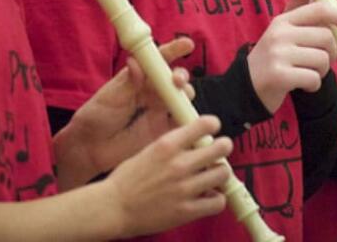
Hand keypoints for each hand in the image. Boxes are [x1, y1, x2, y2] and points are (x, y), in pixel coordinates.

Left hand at [59, 38, 196, 182]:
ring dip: (185, 95)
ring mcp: (159, 111)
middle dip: (181, 76)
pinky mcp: (163, 131)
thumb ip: (127, 82)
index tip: (187, 45)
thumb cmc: (96, 117)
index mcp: (139, 77)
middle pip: (174, 79)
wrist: (90, 147)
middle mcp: (152, 92)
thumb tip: (136, 62)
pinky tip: (189, 119)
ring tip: (180, 97)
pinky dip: (189, 120)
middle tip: (177, 80)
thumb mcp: (110, 97)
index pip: (159, 60)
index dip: (174, 51)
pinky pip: (181, 123)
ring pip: (181, 99)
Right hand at [105, 115, 230, 236]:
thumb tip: (193, 140)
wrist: (113, 208)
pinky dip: (216, 199)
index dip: (212, 125)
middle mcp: (179, 164)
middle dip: (223, 147)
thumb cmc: (126, 180)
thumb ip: (172, 145)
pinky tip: (208, 196)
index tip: (214, 127)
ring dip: (220, 173)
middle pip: (221, 148)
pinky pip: (217, 202)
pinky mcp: (187, 211)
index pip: (203, 125)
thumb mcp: (148, 151)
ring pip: (223, 174)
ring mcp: (184, 188)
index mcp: (167, 145)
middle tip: (220, 151)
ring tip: (214, 175)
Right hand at [247, 1, 336, 112]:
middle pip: (326, 37)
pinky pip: (314, 78)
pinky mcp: (280, 75)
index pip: (319, 9)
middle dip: (331, 53)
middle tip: (321, 63)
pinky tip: (303, 85)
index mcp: (283, 21)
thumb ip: (305, 21)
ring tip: (308, 74)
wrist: (245, 89)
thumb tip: (334, 8)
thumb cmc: (273, 62)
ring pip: (323, 59)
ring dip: (322, 72)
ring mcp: (278, 54)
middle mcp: (280, 34)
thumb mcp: (283, 35)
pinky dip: (313, 85)